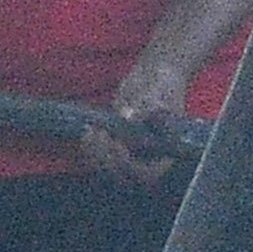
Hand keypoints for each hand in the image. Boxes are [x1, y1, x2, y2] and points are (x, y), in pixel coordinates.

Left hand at [87, 63, 192, 188]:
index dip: (128, 165)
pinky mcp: (115, 145)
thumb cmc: (164, 85)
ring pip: (107, 168)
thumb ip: (147, 107)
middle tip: (97, 135)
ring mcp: (130, 154)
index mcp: (165, 154)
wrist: (155, 76)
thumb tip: (128, 118)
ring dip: (95, 154)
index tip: (117, 144)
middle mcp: (147, 159)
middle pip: (123, 175)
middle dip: (107, 158)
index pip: (146, 175)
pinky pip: (99, 157)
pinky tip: (87, 130)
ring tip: (90, 131)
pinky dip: (90, 148)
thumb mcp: (159, 94)